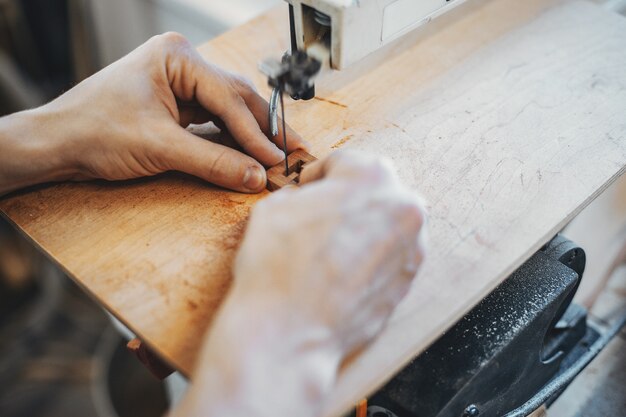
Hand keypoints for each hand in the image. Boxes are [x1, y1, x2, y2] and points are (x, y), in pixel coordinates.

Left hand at [0, 32, 304, 195]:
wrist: (59, 143)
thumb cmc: (96, 132)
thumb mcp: (161, 148)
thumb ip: (214, 162)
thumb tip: (257, 177)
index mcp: (177, 57)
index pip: (229, 97)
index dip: (257, 133)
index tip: (279, 159)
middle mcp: (183, 63)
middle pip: (237, 97)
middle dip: (266, 128)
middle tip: (297, 152)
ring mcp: (181, 82)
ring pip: (230, 108)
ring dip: (254, 134)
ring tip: (282, 154)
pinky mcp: (178, 103)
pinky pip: (215, 120)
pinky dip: (233, 138)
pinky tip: (252, 153)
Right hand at [174, 151, 425, 416]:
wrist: (289, 330)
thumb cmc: (277, 266)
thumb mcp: (275, 207)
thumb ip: (302, 193)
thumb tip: (308, 199)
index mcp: (370, 175)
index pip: (344, 163)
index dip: (319, 175)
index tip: (310, 188)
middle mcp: (402, 206)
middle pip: (373, 190)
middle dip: (348, 199)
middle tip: (321, 216)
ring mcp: (411, 246)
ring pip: (386, 223)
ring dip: (363, 227)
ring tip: (331, 247)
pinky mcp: (409, 280)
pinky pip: (391, 255)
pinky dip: (372, 256)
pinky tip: (343, 269)